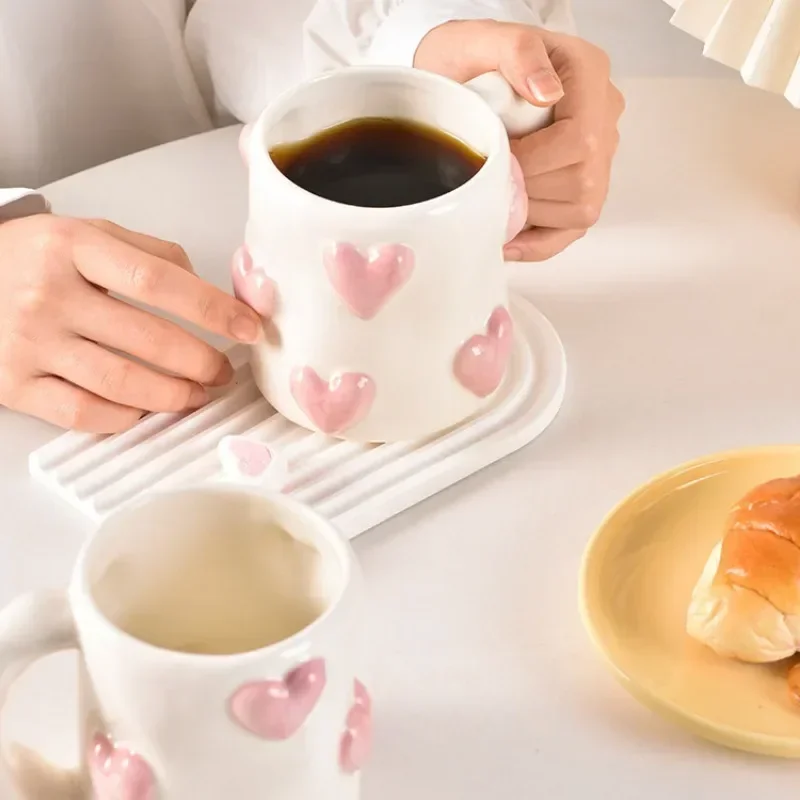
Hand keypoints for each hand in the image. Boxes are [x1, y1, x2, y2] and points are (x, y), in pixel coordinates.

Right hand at [0, 215, 266, 432]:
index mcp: (73, 248)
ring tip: (197, 394)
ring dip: (173, 396)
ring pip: (121, 382)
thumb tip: (209, 293)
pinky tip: (144, 409)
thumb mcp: (86, 235)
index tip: (249, 328)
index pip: (159, 282)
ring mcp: (28, 343)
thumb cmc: (31, 258)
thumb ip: (150, 255)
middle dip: (202, 362)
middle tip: (223, 372)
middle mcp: (49, 294)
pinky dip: (124, 417)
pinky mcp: (12, 384)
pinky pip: (82, 413)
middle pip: (148, 339)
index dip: (214, 309)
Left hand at [415, 20, 623, 260]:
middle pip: (580, 180)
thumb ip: (517, 52)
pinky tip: (507, 242)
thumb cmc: (472, 59)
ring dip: (529, 214)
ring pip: (579, 208)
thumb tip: (548, 92)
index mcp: (588, 75)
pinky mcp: (580, 186)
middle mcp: (603, 116)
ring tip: (492, 201)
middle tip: (486, 182)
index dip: (533, 162)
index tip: (493, 163)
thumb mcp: (482, 39)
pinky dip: (539, 243)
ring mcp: (597, 156)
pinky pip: (572, 229)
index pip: (580, 139)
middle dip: (526, 190)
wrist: (463, 74)